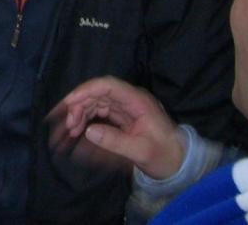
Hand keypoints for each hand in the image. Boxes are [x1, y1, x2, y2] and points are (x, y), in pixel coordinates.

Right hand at [46, 76, 184, 179]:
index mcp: (137, 101)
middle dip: (80, 105)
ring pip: (96, 101)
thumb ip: (114, 141)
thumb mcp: (140, 152)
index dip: (86, 90)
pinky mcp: (122, 116)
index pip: (108, 86)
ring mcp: (125, 107)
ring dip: (81, 112)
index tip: (70, 103)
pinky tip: (78, 130)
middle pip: (99, 93)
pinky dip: (87, 118)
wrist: (179, 162)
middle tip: (68, 124)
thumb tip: (88, 131)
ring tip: (70, 130)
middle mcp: (130, 99)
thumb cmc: (164, 155)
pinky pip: (99, 111)